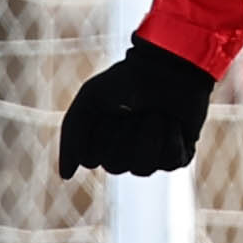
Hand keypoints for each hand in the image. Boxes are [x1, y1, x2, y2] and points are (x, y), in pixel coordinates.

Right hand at [57, 37, 215, 176]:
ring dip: (150, 134)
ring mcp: (151, 158)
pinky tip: (175, 122)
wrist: (170, 66)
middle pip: (116, 166)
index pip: (90, 159)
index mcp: (100, 142)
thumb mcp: (90, 98)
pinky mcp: (177, 157)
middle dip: (126, 133)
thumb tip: (66, 175)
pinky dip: (173, 138)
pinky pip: (171, 163)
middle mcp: (124, 154)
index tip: (110, 110)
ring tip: (157, 113)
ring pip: (143, 169)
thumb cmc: (127, 80)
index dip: (100, 134)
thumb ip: (71, 134)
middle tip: (136, 109)